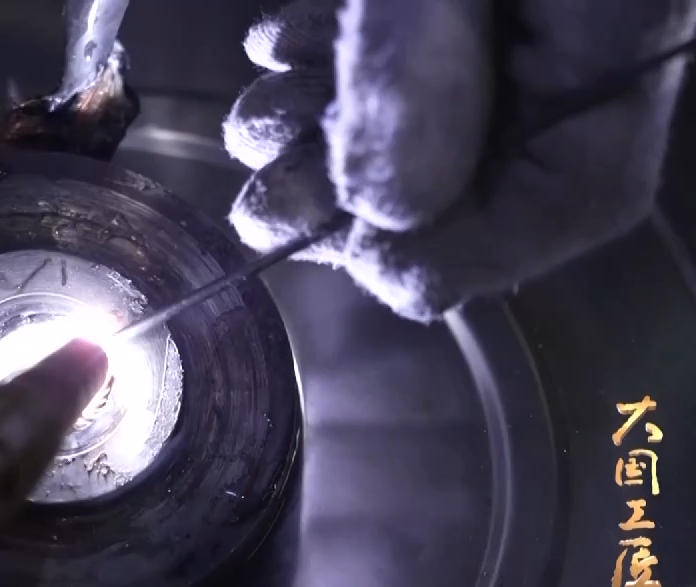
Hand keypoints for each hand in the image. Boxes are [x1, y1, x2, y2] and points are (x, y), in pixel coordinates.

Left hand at [224, 0, 695, 320]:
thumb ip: (415, 77)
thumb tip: (380, 211)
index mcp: (619, 34)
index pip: (577, 196)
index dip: (461, 255)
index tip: (365, 262)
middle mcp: (574, 40)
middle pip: (480, 175)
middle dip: (352, 205)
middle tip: (268, 207)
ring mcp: (505, 18)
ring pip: (416, 124)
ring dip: (315, 141)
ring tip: (267, 114)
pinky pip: (388, 61)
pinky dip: (320, 71)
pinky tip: (283, 50)